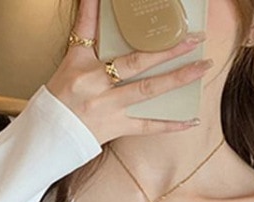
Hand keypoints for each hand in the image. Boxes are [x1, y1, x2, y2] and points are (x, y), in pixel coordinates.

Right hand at [46, 0, 209, 143]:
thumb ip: (86, 27)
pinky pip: (149, 127)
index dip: (124, 22)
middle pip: (138, 65)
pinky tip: (192, 120)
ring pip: (148, 92)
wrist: (51, 134)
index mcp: (85, 68)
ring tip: (202, 68)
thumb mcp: (71, 57)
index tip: (154, 15)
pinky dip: (172, 125)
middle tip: (195, 38)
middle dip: (168, 51)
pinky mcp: (118, 128)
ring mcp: (110, 110)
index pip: (103, 36)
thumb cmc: (62, 94)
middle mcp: (99, 88)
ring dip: (178, 80)